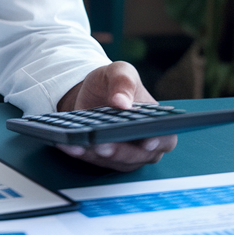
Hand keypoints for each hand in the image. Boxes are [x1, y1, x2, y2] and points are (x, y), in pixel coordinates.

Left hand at [54, 61, 175, 171]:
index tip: (147, 143)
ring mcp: (126, 154)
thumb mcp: (118, 72)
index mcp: (158, 123)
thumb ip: (123, 82)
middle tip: (103, 145)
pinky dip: (81, 153)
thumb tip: (123, 102)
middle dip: (119, 152)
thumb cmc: (112, 83)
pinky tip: (68, 145)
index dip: (158, 142)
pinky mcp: (105, 159)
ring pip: (114, 162)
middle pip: (137, 156)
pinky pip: (93, 160)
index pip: (165, 137)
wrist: (92, 93)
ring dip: (95, 155)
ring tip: (77, 145)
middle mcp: (146, 144)